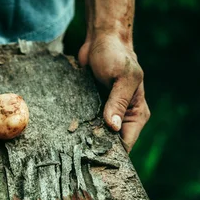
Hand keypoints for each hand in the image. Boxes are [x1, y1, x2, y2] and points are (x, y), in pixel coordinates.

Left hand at [78, 34, 149, 151]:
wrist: (100, 40)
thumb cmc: (116, 56)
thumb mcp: (121, 77)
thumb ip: (117, 101)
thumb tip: (113, 126)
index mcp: (136, 113)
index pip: (127, 142)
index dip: (113, 152)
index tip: (95, 159)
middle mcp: (122, 117)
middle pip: (110, 142)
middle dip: (95, 148)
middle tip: (76, 154)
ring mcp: (106, 113)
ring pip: (95, 135)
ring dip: (83, 139)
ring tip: (67, 146)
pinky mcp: (91, 107)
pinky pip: (84, 123)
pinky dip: (76, 127)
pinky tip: (62, 134)